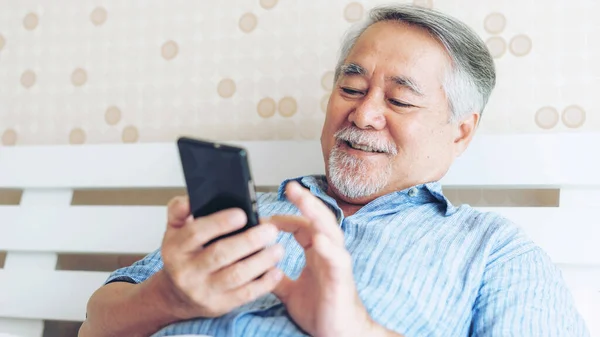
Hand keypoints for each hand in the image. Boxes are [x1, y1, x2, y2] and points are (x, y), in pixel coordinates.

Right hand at [157, 196, 284, 319]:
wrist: (177, 295)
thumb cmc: (182, 256)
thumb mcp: (174, 230)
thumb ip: (179, 210)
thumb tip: (190, 200)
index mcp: (176, 248)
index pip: (196, 233)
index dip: (220, 223)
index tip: (242, 214)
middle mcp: (187, 271)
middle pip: (220, 254)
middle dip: (249, 241)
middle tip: (270, 230)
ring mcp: (203, 291)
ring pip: (235, 275)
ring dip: (261, 261)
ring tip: (278, 249)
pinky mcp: (219, 305)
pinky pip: (244, 295)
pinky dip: (264, 283)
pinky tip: (275, 271)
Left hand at [270, 181, 377, 336]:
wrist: (339, 335)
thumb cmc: (321, 311)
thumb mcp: (289, 292)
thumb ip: (275, 277)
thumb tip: (257, 265)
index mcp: (316, 254)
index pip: (302, 226)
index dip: (285, 219)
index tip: (265, 217)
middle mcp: (328, 253)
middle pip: (318, 220)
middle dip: (305, 202)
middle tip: (291, 187)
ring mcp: (336, 264)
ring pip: (330, 232)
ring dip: (317, 216)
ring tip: (305, 202)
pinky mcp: (342, 279)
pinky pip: (337, 260)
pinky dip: (329, 249)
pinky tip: (319, 240)